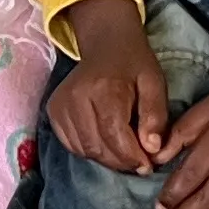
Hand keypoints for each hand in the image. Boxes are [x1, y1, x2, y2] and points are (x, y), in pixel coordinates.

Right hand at [47, 0, 171, 175]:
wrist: (106, 44)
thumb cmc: (133, 65)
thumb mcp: (155, 84)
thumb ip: (155, 116)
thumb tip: (152, 149)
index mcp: (104, 88)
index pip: (114, 135)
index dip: (132, 156)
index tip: (148, 165)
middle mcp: (76, 97)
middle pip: (97, 147)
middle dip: (121, 161)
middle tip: (139, 162)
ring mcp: (61, 105)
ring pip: (84, 150)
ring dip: (107, 159)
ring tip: (125, 152)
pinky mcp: (54, 112)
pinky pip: (72, 145)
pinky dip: (91, 151)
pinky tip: (106, 142)